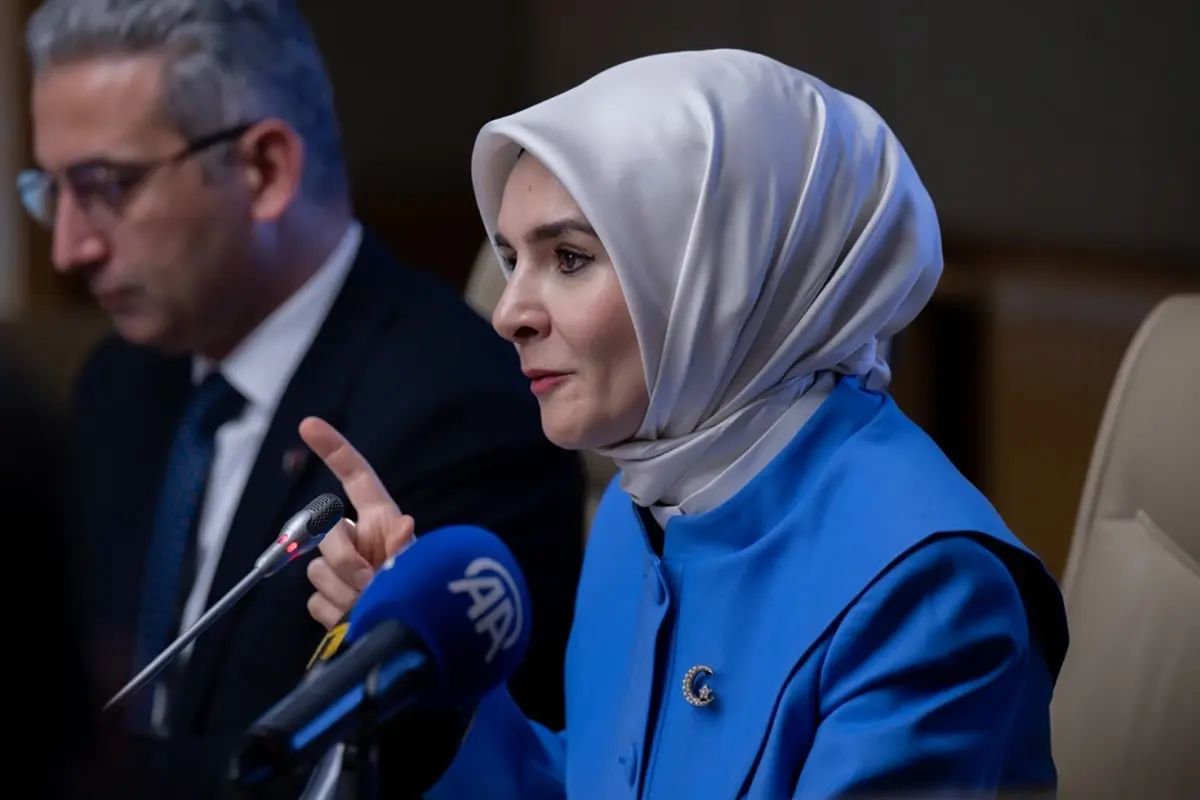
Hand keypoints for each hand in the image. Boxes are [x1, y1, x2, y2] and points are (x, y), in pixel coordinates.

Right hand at [299, 416, 414, 628]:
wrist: (413, 646)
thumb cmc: (422, 599)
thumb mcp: (420, 569)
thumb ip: (402, 550)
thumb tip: (405, 525)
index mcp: (381, 520)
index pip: (356, 476)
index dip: (334, 449)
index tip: (309, 424)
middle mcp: (358, 540)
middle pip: (327, 533)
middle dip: (343, 559)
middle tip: (368, 583)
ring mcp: (340, 570)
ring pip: (317, 571)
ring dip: (343, 592)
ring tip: (371, 606)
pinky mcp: (328, 600)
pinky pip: (315, 601)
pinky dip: (336, 614)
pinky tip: (356, 620)